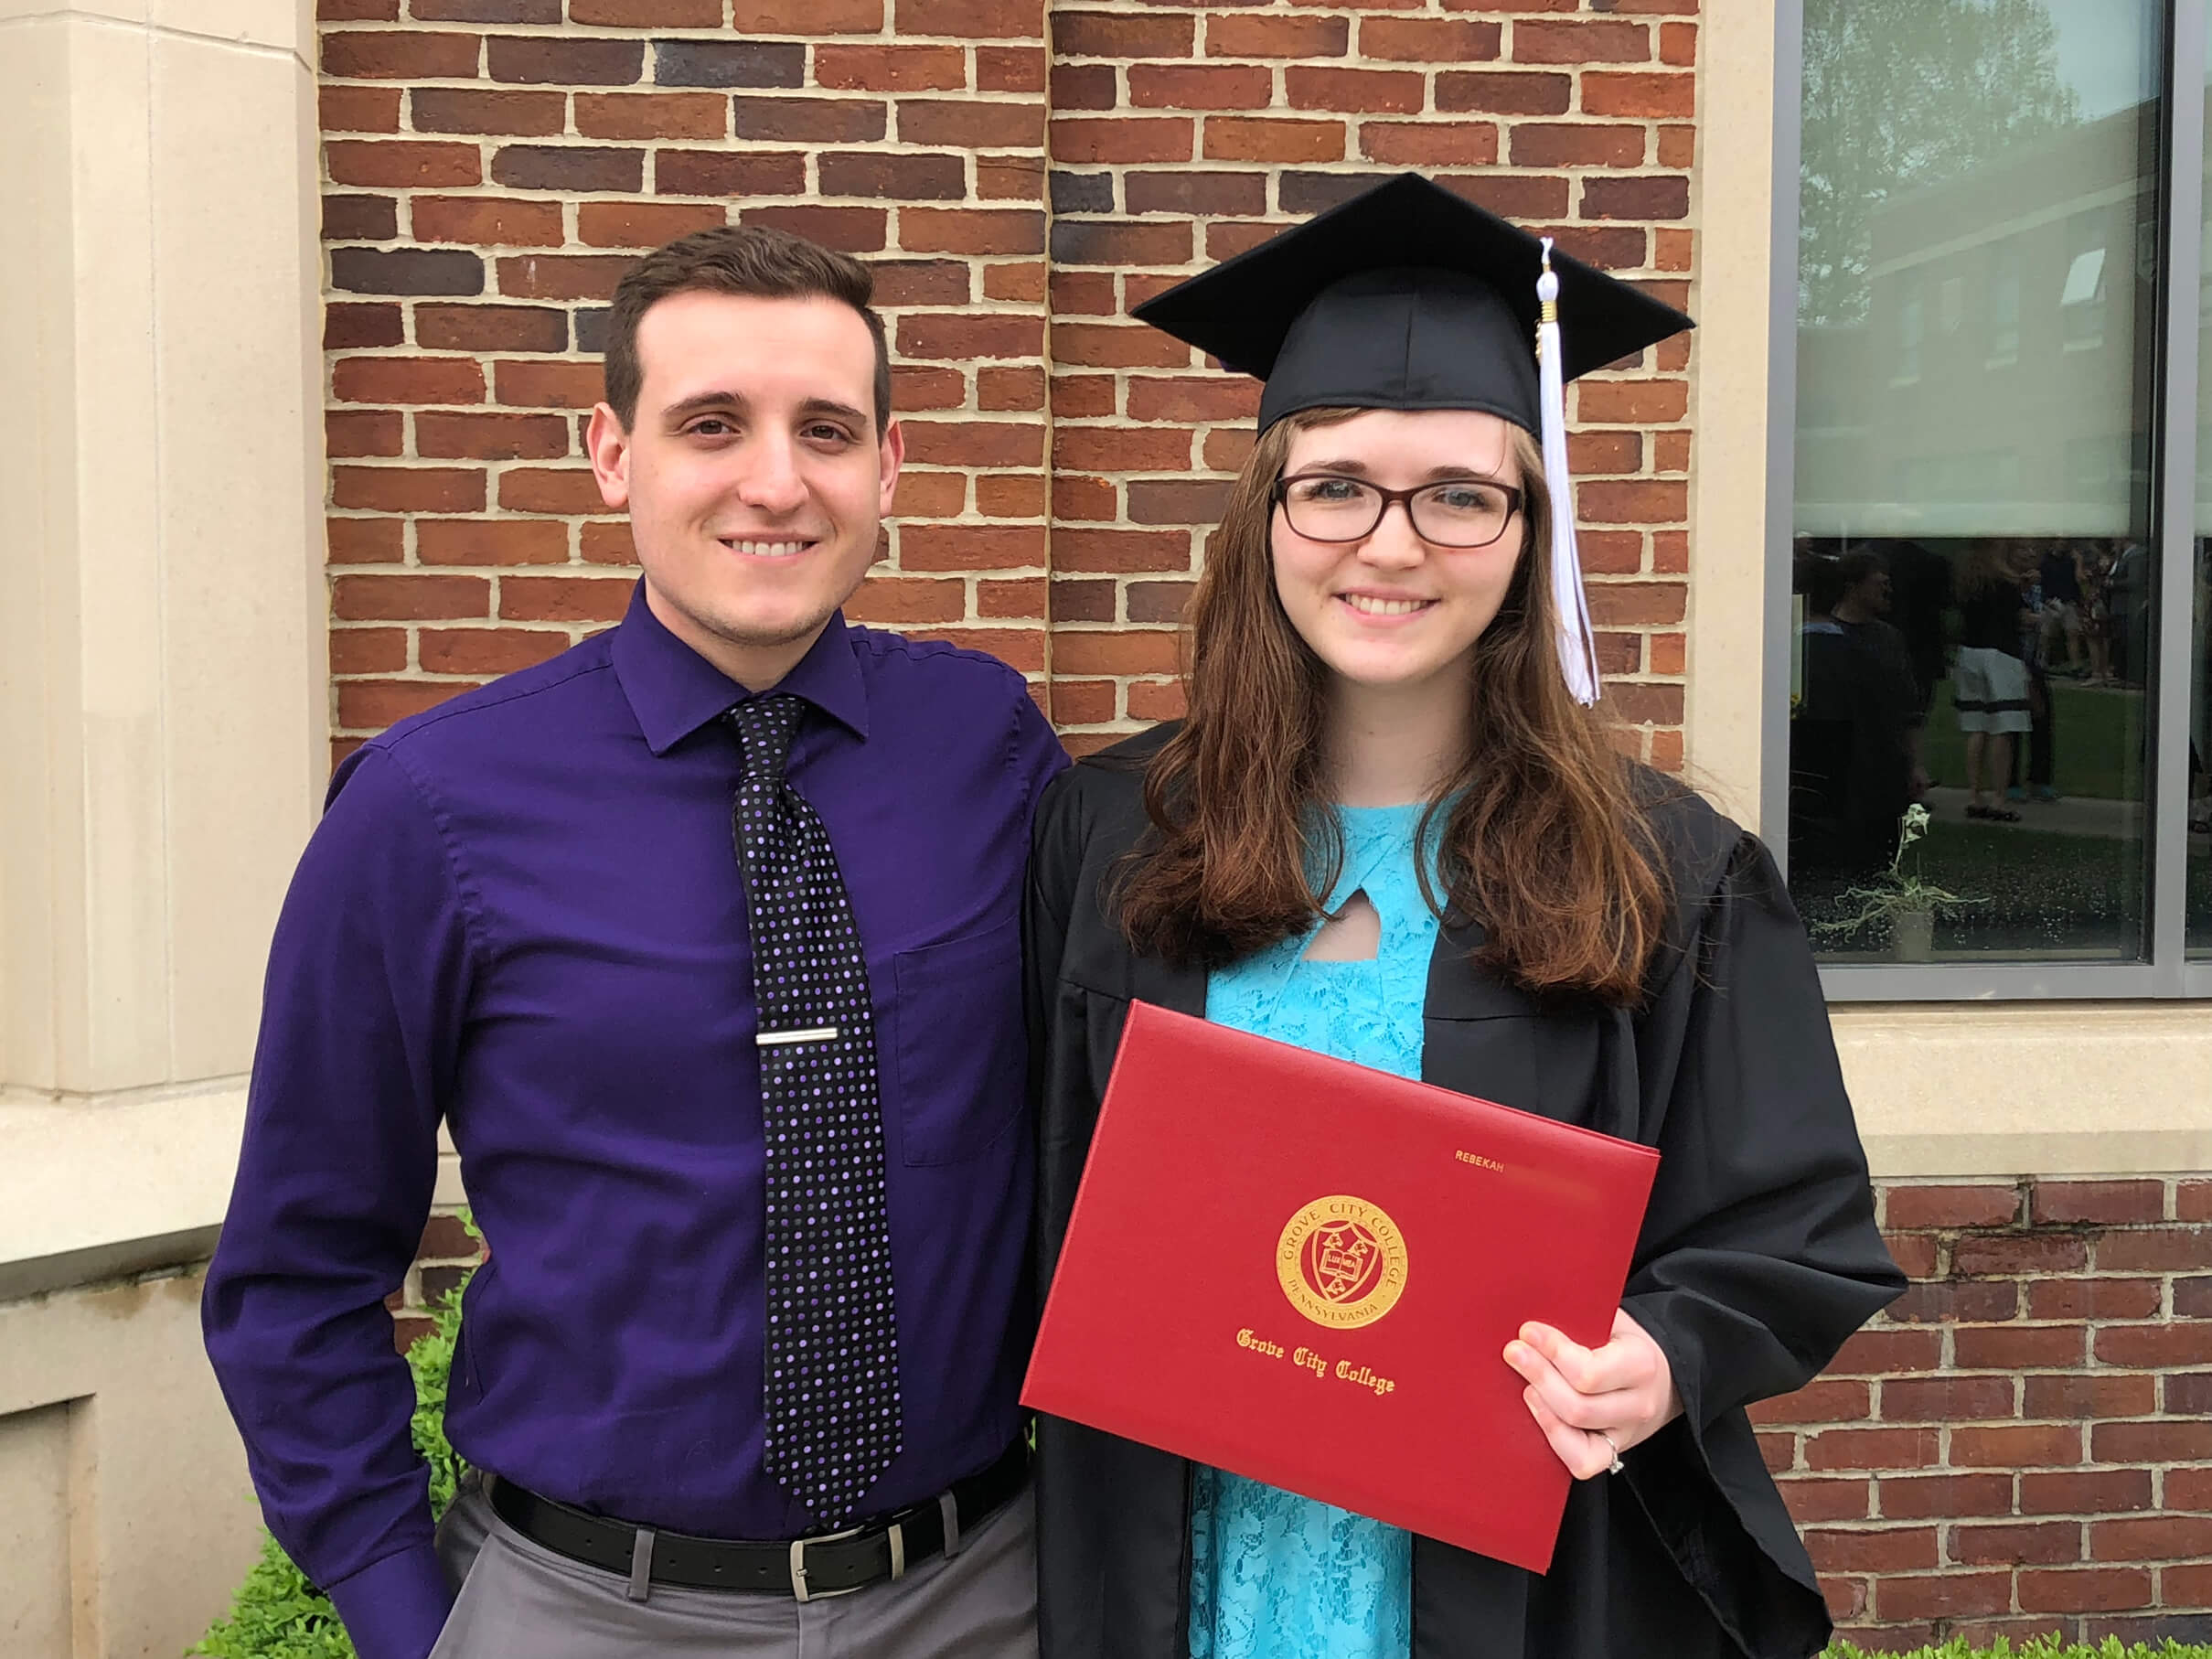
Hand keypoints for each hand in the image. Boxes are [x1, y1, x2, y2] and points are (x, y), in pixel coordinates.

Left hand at [1503, 1308, 1680, 1480]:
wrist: (1662, 1376)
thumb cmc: (1624, 1342)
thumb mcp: (1613, 1320)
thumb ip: (1580, 1317)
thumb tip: (1532, 1323)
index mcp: (1642, 1364)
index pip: (1590, 1371)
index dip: (1553, 1351)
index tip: (1527, 1331)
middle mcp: (1638, 1405)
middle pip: (1578, 1406)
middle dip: (1539, 1376)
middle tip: (1514, 1353)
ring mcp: (1627, 1433)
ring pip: (1576, 1430)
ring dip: (1541, 1404)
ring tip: (1525, 1382)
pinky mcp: (1613, 1452)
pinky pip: (1583, 1462)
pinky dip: (1556, 1438)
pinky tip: (1539, 1412)